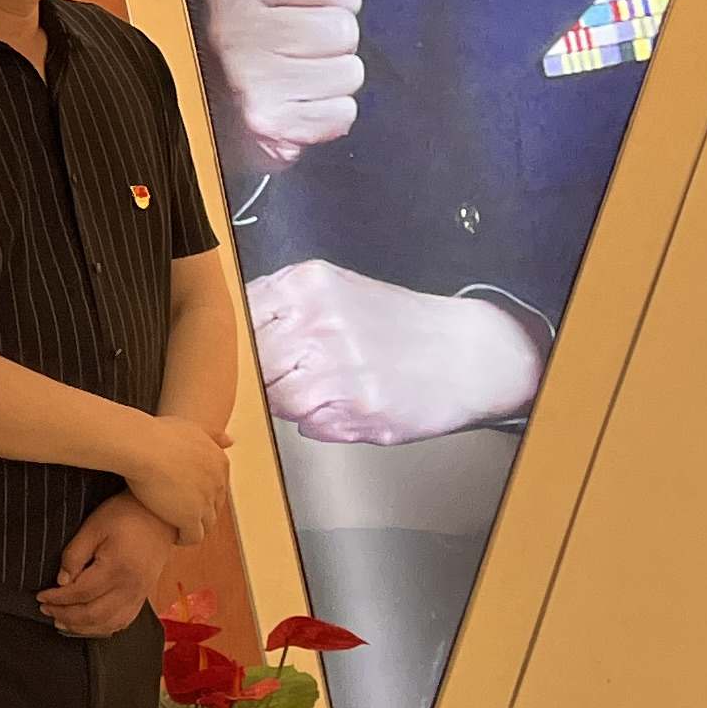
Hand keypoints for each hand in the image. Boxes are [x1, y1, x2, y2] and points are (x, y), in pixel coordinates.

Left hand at [41, 493, 176, 638]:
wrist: (160, 515)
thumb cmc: (125, 515)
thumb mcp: (94, 526)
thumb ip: (75, 555)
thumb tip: (61, 581)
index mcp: (117, 568)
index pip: (80, 592)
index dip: (58, 598)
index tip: (41, 596)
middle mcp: (130, 587)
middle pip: (93, 614)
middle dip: (65, 615)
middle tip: (45, 609)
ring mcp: (139, 595)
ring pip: (108, 624)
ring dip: (81, 627)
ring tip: (61, 621)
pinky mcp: (142, 596)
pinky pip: (122, 621)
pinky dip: (102, 628)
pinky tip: (87, 625)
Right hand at [118, 414, 230, 545]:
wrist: (143, 446)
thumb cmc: (158, 434)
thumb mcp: (192, 428)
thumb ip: (212, 435)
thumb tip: (230, 441)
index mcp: (220, 463)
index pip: (217, 487)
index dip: (201, 494)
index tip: (184, 496)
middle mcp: (218, 483)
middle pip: (214, 507)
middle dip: (199, 511)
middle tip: (178, 513)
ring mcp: (206, 502)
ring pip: (206, 525)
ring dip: (193, 527)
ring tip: (175, 527)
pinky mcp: (190, 518)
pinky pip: (193, 537)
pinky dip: (184, 539)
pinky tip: (171, 535)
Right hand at [201, 0, 366, 170]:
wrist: (223, 115)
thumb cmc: (257, 34)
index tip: (307, 8)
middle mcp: (233, 29)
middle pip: (344, 29)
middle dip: (335, 44)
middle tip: (300, 52)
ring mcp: (247, 79)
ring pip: (348, 72)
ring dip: (333, 82)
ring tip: (298, 81)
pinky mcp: (267, 124)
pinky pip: (341, 114)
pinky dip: (328, 118)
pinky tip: (299, 110)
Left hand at [250, 262, 546, 443]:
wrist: (473, 352)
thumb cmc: (402, 325)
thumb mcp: (337, 291)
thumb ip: (283, 307)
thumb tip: (233, 335)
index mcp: (307, 284)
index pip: (237, 317)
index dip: (237, 344)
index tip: (244, 355)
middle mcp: (316, 319)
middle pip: (249, 361)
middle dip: (262, 375)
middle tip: (291, 376)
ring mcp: (335, 364)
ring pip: (273, 397)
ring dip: (291, 402)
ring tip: (327, 389)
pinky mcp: (355, 405)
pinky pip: (307, 424)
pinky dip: (319, 422)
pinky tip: (348, 404)